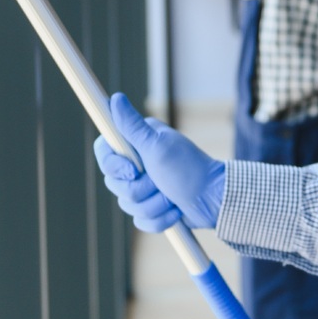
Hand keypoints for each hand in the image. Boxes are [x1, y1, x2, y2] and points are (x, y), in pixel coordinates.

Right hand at [95, 91, 224, 231]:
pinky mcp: (150, 207)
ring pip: (127, 204)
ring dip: (154, 204)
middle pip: (114, 183)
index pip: (103, 152)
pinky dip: (160, 219)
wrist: (213, 199)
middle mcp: (136, 163)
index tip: (131, 171)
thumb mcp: (158, 146)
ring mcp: (143, 186)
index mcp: (136, 144)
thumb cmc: (188, 169)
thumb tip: (115, 98)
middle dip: (140, 189)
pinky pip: (140, 220)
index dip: (113, 166)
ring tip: (172, 197)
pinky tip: (175, 210)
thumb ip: (132, 126)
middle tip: (160, 181)